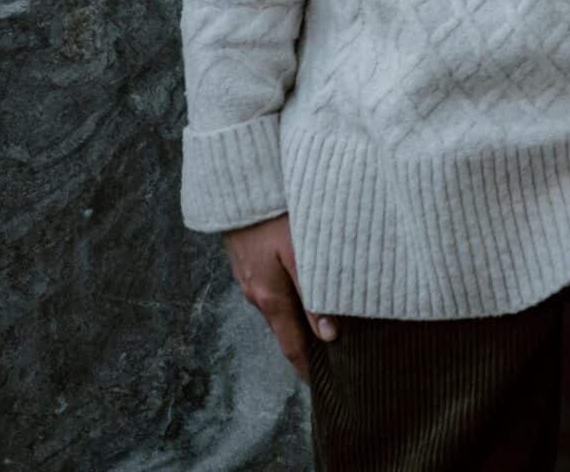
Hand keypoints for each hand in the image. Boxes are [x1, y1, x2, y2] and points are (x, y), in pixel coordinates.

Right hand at [221, 214, 337, 380]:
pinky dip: (289, 295)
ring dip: (299, 317)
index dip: (307, 367)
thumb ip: (315, 294)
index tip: (323, 384)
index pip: (291, 345)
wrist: (237, 184)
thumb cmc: (273, 216)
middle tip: (333, 356)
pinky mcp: (248, 261)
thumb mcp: (300, 254)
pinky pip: (272, 287)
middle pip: (286, 327)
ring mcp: (249, 278)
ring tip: (324, 324)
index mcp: (270, 298)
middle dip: (307, 344)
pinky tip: (304, 288)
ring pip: (279, 306)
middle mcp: (255, 294)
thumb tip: (330, 335)